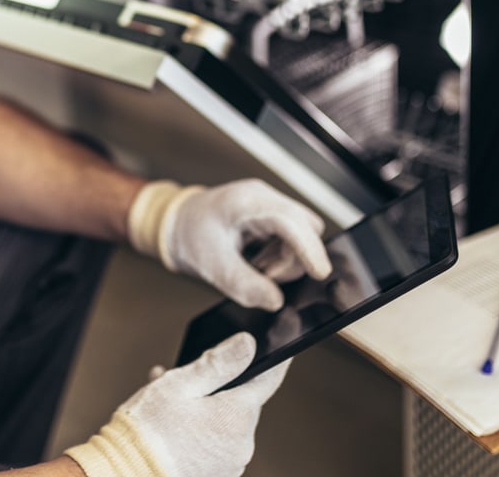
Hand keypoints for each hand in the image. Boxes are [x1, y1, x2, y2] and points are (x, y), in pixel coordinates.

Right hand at [65, 333, 286, 476]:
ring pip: (227, 423)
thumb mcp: (180, 385)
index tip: (283, 345)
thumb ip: (219, 363)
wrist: (126, 473)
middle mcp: (242, 444)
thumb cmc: (149, 429)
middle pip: (242, 402)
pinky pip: (217, 444)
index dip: (276, 360)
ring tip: (170, 404)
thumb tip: (249, 343)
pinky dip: (202, 431)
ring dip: (207, 409)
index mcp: (237, 416)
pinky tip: (174, 425)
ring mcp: (231, 464)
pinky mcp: (217, 476)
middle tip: (188, 378)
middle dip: (220, 387)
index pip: (269, 380)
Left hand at [128, 179, 331, 310]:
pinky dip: (280, 256)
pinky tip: (258, 262)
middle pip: (305, 228)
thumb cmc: (190, 236)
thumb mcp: (212, 265)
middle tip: (261, 272)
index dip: (309, 248)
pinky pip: (292, 238)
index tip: (320, 273)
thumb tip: (275, 301)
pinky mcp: (272, 217)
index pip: (291, 221)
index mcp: (247, 201)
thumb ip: (243, 285)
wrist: (178, 223)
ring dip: (285, 260)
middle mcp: (264, 198)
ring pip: (302, 235)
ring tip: (254, 267)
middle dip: (292, 259)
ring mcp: (269, 205)